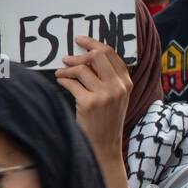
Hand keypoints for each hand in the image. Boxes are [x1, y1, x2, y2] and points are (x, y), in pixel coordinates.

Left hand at [55, 35, 131, 187]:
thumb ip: (108, 79)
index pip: (112, 54)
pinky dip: (63, 79)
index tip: (81, 40)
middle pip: (98, 56)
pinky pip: (71, 82)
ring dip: (67, 68)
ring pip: (82, 69)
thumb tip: (87, 57)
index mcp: (127, 82)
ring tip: (60, 72)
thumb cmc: (106, 121)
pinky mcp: (89, 103)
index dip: (94, 44)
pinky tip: (60, 81)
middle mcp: (118, 86)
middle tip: (67, 57)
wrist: (105, 146)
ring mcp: (105, 95)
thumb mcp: (115, 98)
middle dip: (80, 54)